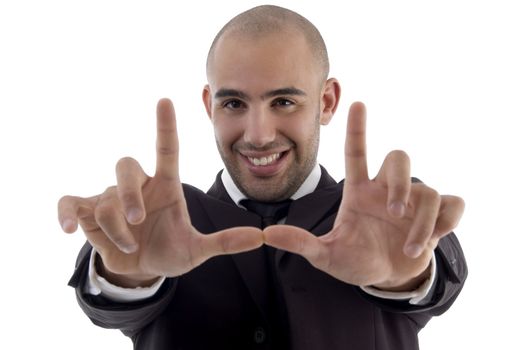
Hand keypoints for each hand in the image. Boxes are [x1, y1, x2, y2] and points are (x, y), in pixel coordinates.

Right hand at [58, 99, 262, 285]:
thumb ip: (224, 242)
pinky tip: (69, 229)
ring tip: (130, 246)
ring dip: (116, 229)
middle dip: (130, 195)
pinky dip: (67, 214)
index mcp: (166, 186)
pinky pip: (70, 203)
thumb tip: (259, 237)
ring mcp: (111, 198)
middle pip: (126, 166)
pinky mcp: (88, 212)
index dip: (165, 126)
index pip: (166, 149)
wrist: (142, 269)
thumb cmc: (170, 251)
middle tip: (140, 221)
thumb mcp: (197, 250)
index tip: (165, 100)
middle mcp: (138, 186)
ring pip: (105, 200)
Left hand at [264, 102, 464, 289]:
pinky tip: (434, 238)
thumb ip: (301, 243)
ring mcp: (414, 201)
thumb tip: (267, 235)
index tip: (357, 103)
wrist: (387, 278)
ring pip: (428, 191)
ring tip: (408, 248)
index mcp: (359, 191)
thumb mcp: (326, 255)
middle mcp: (387, 190)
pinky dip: (447, 222)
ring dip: (422, 223)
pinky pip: (453, 204)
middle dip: (400, 183)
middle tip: (393, 213)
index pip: (357, 152)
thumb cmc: (356, 260)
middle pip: (400, 158)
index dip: (357, 129)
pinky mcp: (437, 216)